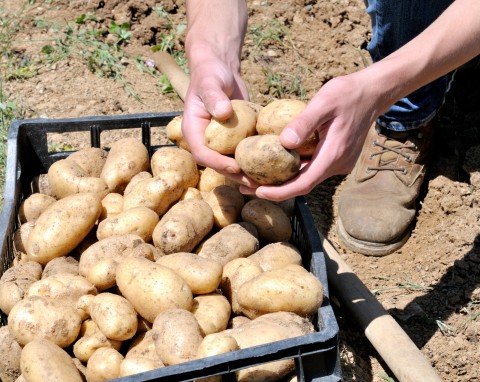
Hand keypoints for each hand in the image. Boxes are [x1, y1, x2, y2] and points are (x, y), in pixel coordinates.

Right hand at [181, 59, 256, 186]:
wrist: (221, 70)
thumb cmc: (211, 73)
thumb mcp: (210, 82)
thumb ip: (213, 96)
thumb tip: (223, 113)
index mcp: (194, 131)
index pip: (203, 154)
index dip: (218, 164)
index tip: (236, 167)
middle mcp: (206, 141)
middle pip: (219, 165)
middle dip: (237, 175)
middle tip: (255, 183)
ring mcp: (221, 142)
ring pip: (233, 163)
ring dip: (248, 173)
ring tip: (267, 181)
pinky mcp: (235, 139)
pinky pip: (244, 153)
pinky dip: (257, 161)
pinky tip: (274, 167)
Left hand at [239, 69, 380, 200]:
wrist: (373, 92)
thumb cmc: (347, 93)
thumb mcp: (324, 102)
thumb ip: (304, 122)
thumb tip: (283, 143)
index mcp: (333, 155)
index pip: (303, 183)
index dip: (280, 192)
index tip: (257, 192)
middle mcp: (336, 165)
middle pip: (302, 184)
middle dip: (274, 189)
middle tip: (244, 186)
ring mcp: (338, 163)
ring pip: (306, 177)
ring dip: (282, 180)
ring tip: (252, 177)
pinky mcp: (336, 157)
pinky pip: (311, 168)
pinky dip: (292, 169)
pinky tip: (273, 163)